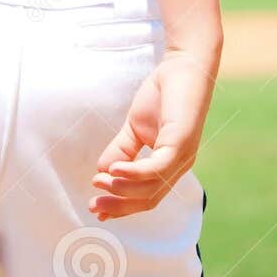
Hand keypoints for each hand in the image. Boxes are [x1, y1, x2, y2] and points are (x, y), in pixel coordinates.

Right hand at [88, 48, 217, 219]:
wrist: (183, 67)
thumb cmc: (162, 95)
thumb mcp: (134, 128)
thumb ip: (121, 151)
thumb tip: (101, 172)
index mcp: (168, 165)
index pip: (145, 197)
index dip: (121, 207)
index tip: (96, 209)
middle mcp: (179, 166)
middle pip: (148, 199)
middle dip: (119, 207)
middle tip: (93, 204)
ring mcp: (182, 156)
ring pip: (152, 188)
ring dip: (122, 190)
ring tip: (99, 183)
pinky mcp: (181, 142)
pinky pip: (157, 167)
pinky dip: (134, 173)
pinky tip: (114, 171)